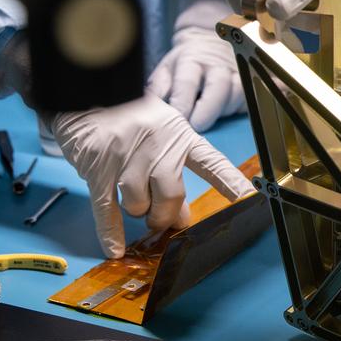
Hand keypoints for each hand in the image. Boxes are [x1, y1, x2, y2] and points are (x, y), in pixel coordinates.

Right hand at [50, 95, 253, 257]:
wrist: (90, 93)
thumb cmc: (132, 119)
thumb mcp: (162, 136)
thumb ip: (174, 173)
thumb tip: (181, 217)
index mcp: (180, 136)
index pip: (212, 163)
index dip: (231, 183)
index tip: (250, 200)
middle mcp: (157, 146)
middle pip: (172, 195)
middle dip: (166, 216)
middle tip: (159, 219)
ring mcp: (126, 158)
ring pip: (138, 204)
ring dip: (136, 210)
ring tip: (132, 199)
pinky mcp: (98, 169)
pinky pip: (107, 209)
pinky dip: (111, 232)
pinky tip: (115, 248)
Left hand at [148, 0, 242, 131]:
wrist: (210, 43)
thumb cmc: (186, 63)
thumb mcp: (166, 70)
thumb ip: (157, 88)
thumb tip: (149, 107)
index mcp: (192, 61)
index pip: (187, 82)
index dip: (182, 103)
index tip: (177, 120)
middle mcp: (217, 66)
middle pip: (219, 87)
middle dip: (208, 110)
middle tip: (197, 127)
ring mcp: (238, 74)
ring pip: (238, 95)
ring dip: (225, 111)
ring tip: (213, 120)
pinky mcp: (252, 83)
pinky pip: (254, 98)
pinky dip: (249, 108)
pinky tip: (240, 115)